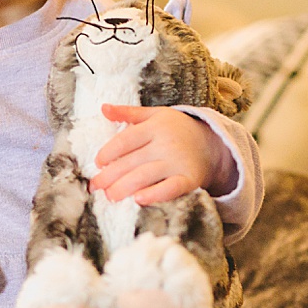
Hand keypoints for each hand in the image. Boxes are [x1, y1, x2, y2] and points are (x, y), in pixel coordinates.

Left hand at [88, 104, 237, 204]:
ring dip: (123, 188)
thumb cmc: (176, 129)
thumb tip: (103, 107)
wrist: (212, 143)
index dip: (108, 152)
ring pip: (144, 176)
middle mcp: (165, 143)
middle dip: (110, 176)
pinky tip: (138, 200)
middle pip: (131, 161)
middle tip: (96, 186)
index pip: (125, 140)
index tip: (98, 163)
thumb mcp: (155, 115)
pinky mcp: (189, 179)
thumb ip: (128, 113)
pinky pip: (170, 189)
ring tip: (110, 196)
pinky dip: (154, 195)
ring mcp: (177, 162)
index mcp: (155, 126)